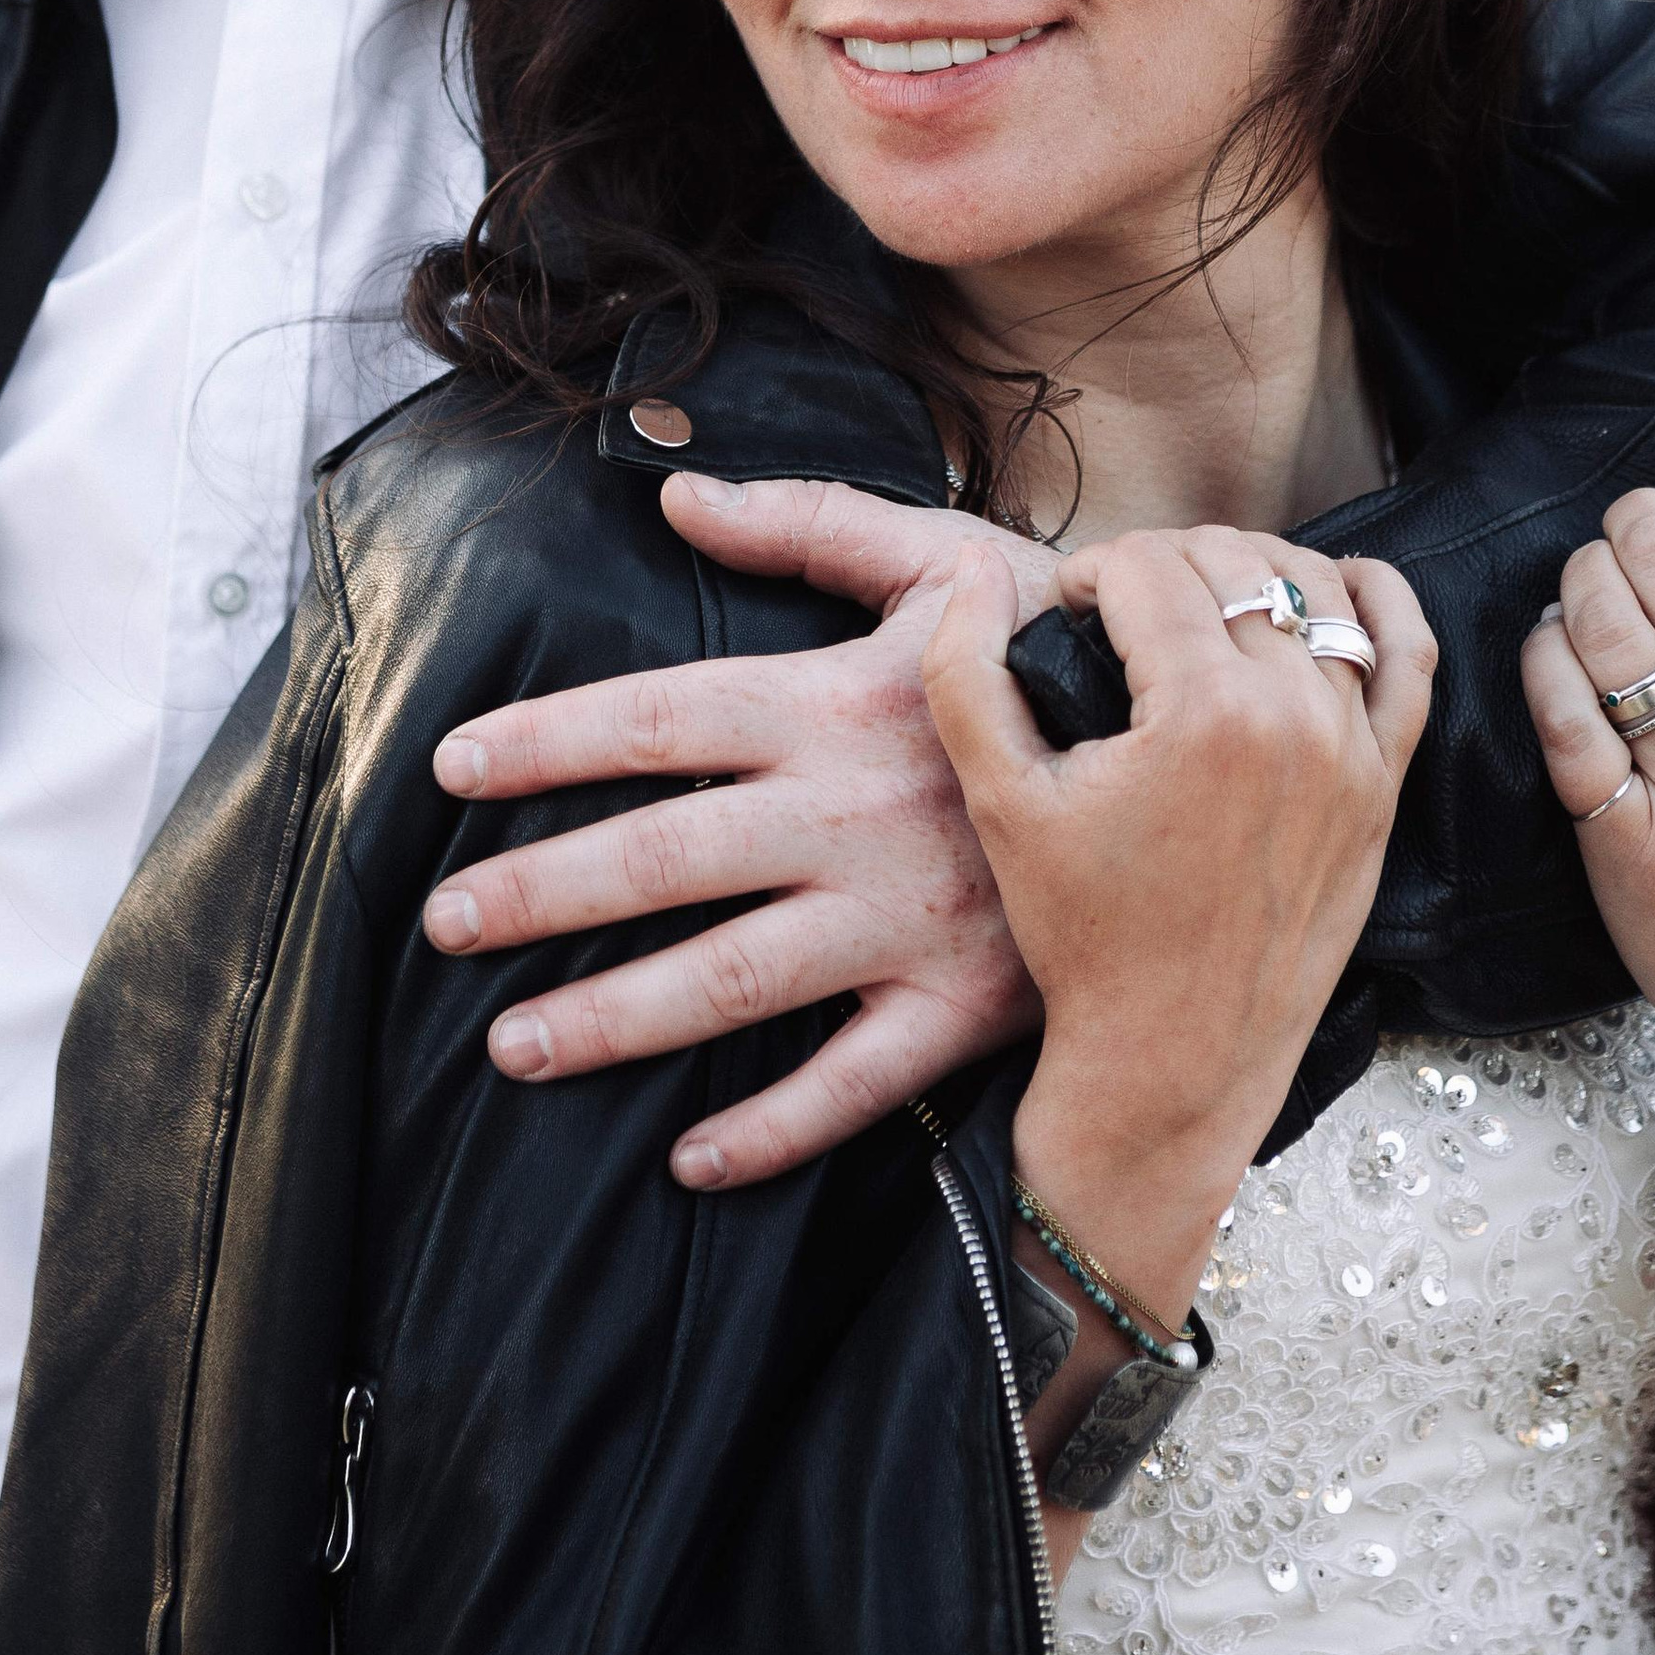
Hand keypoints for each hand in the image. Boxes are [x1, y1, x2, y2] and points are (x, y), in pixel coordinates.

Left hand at [422, 474, 1055, 1186]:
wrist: (1211, 759)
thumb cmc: (1060, 646)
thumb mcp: (945, 559)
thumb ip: (809, 526)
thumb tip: (679, 494)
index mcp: (839, 701)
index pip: (658, 720)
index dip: (546, 743)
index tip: (450, 770)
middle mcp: (853, 816)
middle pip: (664, 858)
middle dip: (540, 893)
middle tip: (444, 923)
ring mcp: (906, 922)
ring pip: (731, 980)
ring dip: (613, 1018)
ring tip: (513, 1045)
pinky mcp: (965, 1005)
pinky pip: (855, 1085)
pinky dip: (771, 1129)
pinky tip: (686, 1160)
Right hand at [924, 526, 1433, 1317]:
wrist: (1172, 1059)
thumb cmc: (1082, 937)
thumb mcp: (999, 800)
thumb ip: (964, 668)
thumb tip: (969, 566)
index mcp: (1202, 713)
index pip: (1146, 566)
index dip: (1087, 572)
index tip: (1062, 612)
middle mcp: (1296, 719)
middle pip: (1230, 562)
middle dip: (1159, 563)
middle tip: (1116, 610)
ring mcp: (1354, 752)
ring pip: (1314, 589)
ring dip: (1246, 573)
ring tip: (1193, 604)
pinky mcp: (1385, 787)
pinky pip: (1409, 657)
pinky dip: (1375, 604)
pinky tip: (1328, 587)